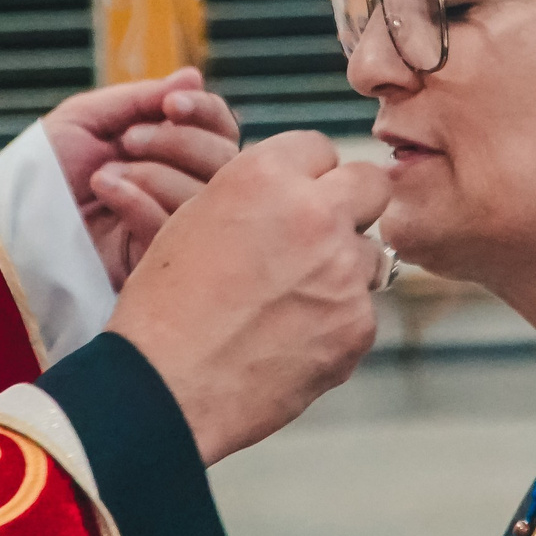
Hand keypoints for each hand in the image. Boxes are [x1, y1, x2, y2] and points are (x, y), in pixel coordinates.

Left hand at [41, 67, 240, 287]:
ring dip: (153, 174)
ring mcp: (176, 224)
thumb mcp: (88, 118)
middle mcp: (183, 184)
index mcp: (171, 148)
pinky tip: (107, 193)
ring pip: (206, 195)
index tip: (172, 105)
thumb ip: (143, 98)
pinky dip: (140, 202)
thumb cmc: (46, 166)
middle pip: (226, 159)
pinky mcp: (160, 260)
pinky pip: (174, 228)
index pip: (220, 127)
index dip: (205, 112)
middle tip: (128, 142)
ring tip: (104, 175)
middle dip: (178, 142)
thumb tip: (195, 76)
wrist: (13, 218)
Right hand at [108, 130, 393, 463]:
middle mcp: (315, 213)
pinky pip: (362, 311)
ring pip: (369, 254)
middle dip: (350, 204)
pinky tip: (291, 341)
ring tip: (290, 302)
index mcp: (265, 176)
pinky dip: (335, 324)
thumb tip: (292, 197)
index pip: (318, 147)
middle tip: (320, 235)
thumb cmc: (164, 307)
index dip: (306, 175)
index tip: (295, 198)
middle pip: (370, 184)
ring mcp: (344, 272)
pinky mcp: (357, 326)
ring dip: (343, 269)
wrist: (165, 387)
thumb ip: (254, 198)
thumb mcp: (192, 222)